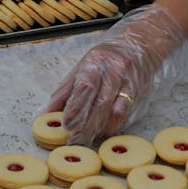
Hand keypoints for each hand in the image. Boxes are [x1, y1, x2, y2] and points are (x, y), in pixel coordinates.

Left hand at [46, 4, 187, 145]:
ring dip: (99, 129)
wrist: (139, 47)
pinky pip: (126, 114)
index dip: (76, 107)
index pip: (86, 86)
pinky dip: (113, 125)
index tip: (66, 125)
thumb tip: (47, 113)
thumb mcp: (81, 68)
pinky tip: (102, 132)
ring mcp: (129, 82)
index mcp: (96, 62)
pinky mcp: (139, 94)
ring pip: (115, 111)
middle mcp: (115, 71)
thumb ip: (65, 91)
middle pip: (100, 103)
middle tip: (73, 141)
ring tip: (86, 140)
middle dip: (85, 126)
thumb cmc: (104, 60)